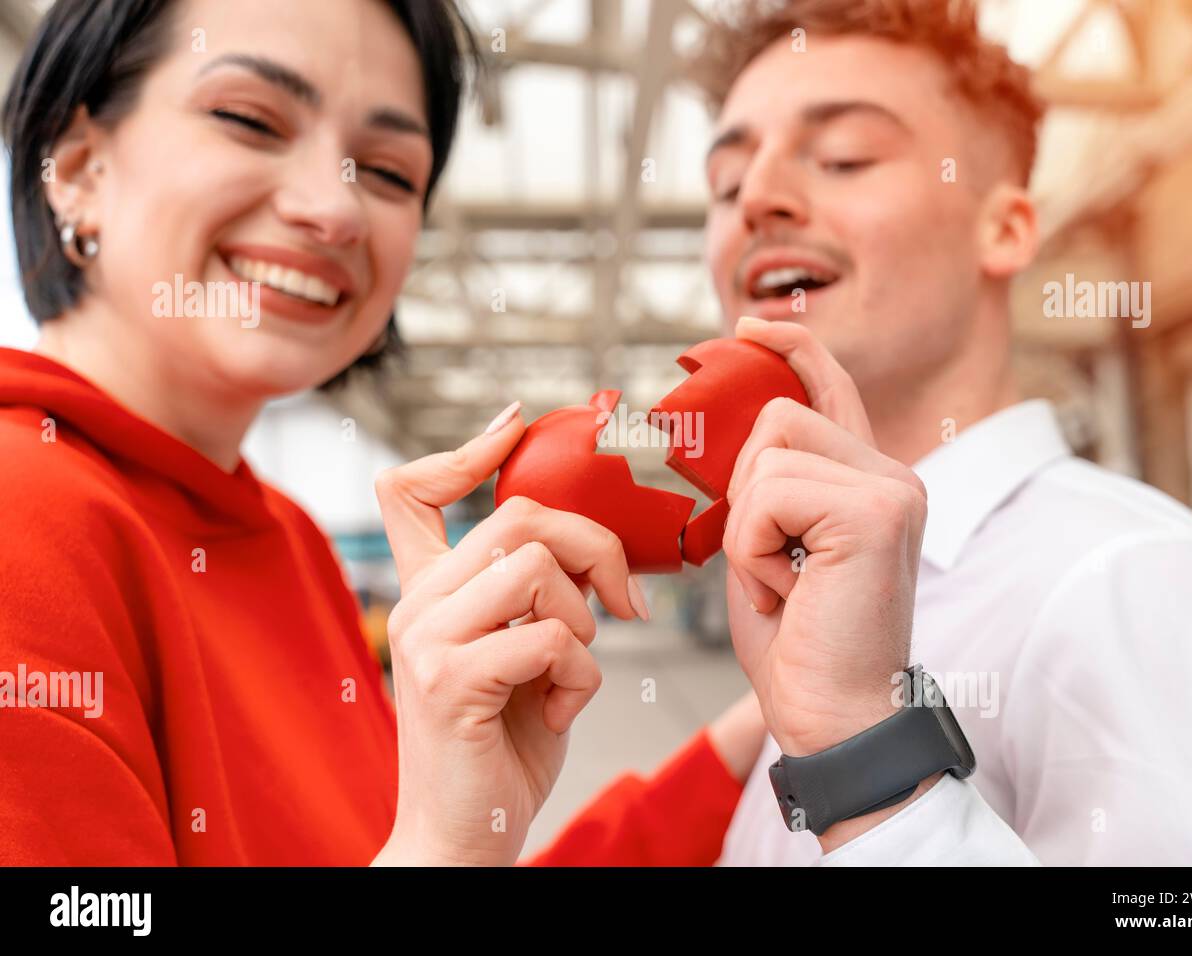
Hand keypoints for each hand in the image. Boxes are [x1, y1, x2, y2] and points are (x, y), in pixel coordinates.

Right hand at [371, 403, 647, 865]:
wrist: (462, 835)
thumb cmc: (501, 747)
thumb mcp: (524, 657)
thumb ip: (537, 600)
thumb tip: (592, 548)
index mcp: (430, 593)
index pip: (410, 491)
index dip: (465, 451)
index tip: (513, 426)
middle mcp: (418, 606)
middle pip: (520, 517)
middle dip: (596, 550)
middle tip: (620, 607)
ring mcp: (427, 640)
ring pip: (536, 565)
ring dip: (585, 620)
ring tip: (571, 670)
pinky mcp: (450, 681)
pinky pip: (551, 638)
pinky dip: (580, 677)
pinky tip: (557, 712)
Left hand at [723, 317, 934, 844]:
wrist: (835, 719)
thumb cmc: (800, 646)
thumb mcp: (771, 551)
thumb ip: (768, 491)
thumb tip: (730, 439)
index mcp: (870, 481)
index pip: (831, 388)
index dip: (790, 348)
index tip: (747, 328)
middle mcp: (892, 474)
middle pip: (776, 417)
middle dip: (743, 494)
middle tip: (770, 568)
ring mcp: (890, 487)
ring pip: (767, 453)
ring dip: (747, 529)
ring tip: (781, 584)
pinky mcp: (874, 511)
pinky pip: (768, 493)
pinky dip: (753, 549)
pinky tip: (787, 591)